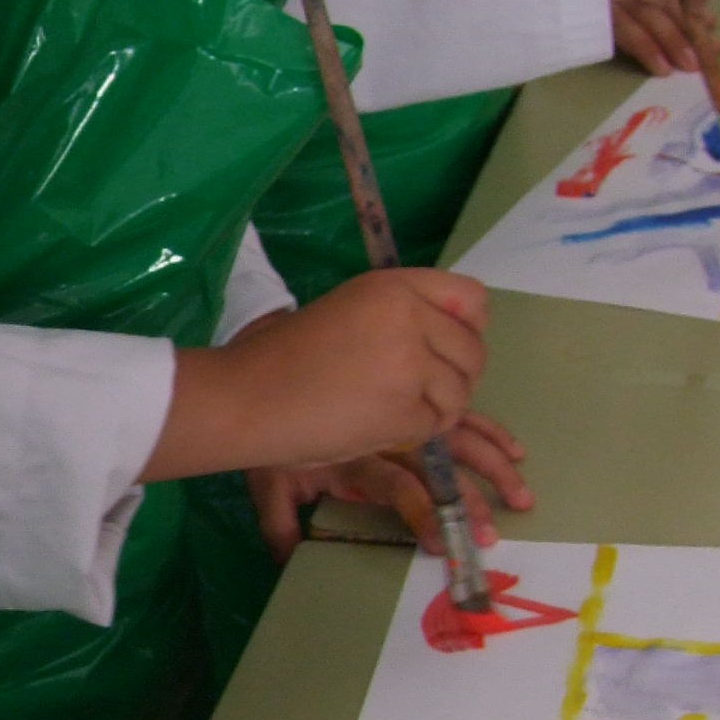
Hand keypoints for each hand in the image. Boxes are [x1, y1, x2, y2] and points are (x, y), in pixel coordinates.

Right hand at [147, 268, 487, 486]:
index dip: (467, 326)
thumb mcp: (350, 309)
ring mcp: (410, 366)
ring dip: (434, 409)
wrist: (246, 398)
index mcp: (394, 287)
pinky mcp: (404, 411)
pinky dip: (411, 432)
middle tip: (411, 389)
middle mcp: (410, 318)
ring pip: (460, 393)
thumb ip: (403, 313)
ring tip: (388, 407)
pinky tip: (374, 424)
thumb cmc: (287, 355)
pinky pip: (435, 426)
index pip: (473, 298)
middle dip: (453, 377)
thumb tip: (457, 334)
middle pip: (473, 352)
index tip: (442, 345)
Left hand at [247, 409, 532, 559]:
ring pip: (458, 438)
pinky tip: (515, 449)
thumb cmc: (271, 429)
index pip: (401, 487)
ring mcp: (402, 411)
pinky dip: (486, 430)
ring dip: (491, 466)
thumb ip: (278, 519)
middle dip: (469, 499)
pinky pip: (457, 415)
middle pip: (441, 464)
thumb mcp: (266, 475)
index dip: (424, 515)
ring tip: (521, 497)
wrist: (268, 374)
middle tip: (492, 534)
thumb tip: (283, 558)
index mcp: (357, 454)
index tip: (444, 545)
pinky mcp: (409, 400)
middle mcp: (388, 430)